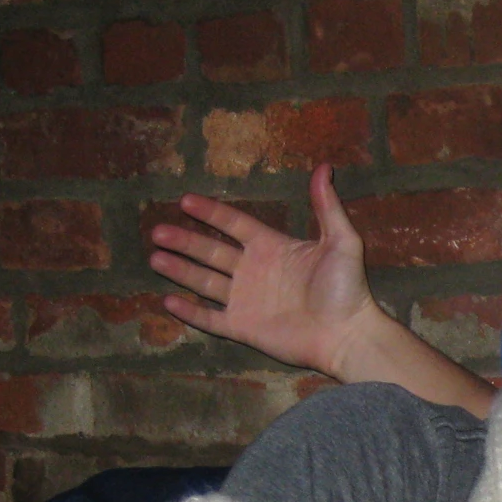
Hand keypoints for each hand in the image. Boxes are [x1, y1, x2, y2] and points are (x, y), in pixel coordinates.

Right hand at [149, 163, 393, 380]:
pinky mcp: (243, 327)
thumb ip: (326, 206)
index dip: (211, 213)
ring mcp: (246, 300)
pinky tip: (168, 299)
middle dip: (184, 241)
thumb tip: (324, 166)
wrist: (346, 334)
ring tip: (155, 257)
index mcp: (272, 248)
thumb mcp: (341, 241)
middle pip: (211, 251)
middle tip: (157, 231)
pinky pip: (210, 318)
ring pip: (204, 282)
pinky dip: (189, 311)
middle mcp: (254, 272)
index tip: (185, 200)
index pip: (234, 225)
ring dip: (179, 270)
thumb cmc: (346, 288)